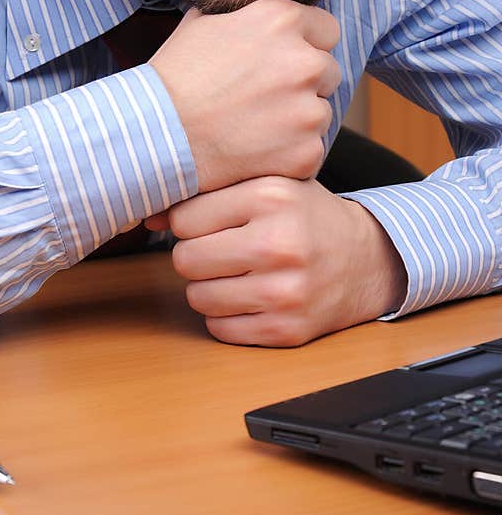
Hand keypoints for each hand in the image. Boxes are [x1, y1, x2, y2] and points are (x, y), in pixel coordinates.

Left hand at [145, 176, 407, 346]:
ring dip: (208, 288)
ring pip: (196, 297)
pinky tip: (250, 299)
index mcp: (272, 196)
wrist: (368, 261)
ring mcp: (284, 292)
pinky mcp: (285, 330)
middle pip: (185, 260)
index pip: (184, 218)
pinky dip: (226, 317)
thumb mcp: (268, 184)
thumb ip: (210, 191)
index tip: (209, 225)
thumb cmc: (305, 218)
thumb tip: (147, 215)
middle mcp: (279, 243)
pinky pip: (218, 329)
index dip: (190, 224)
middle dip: (196, 257)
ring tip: (238, 274)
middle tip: (220, 252)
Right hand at [150, 0, 341, 191]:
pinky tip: (252, 157)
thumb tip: (247, 13)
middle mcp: (303, 61)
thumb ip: (240, 17)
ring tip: (250, 133)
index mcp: (282, 21)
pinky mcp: (305, 152)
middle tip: (261, 106)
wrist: (153, 140)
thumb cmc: (169, 84)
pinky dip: (286, 160)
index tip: (278, 70)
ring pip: (319, 116)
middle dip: (302, 88)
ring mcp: (307, 110)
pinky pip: (309, 154)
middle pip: (327, 74)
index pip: (326, 31)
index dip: (303, 50)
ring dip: (295, 125)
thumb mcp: (199, 27)